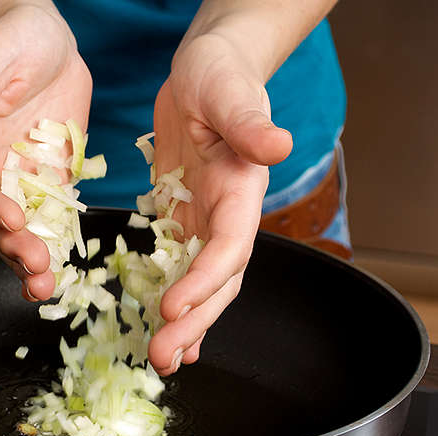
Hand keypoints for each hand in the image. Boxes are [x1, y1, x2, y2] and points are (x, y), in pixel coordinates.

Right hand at [0, 4, 91, 301]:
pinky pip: (49, 226)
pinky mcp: (49, 189)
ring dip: (27, 262)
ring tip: (45, 285)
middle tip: (35, 265)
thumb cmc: (13, 40)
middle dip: (8, 246)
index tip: (10, 217)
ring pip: (14, 234)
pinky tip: (63, 275)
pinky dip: (53, 251)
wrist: (48, 46)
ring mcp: (17, 185)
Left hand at [148, 32, 292, 374]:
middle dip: (193, 322)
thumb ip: (249, 122)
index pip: (228, 247)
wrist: (206, 73)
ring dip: (184, 323)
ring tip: (162, 359)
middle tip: (163, 358)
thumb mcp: (229, 93)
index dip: (204, 281)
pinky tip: (159, 327)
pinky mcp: (182, 219)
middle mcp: (228, 216)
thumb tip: (278, 145)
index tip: (173, 307)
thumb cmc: (220, 75)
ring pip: (199, 284)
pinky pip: (177, 267)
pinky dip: (171, 299)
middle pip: (217, 281)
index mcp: (242, 191)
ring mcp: (205, 221)